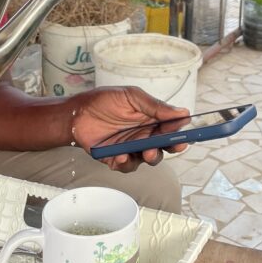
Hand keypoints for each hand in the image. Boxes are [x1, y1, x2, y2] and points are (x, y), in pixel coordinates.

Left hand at [70, 86, 188, 172]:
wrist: (76, 114)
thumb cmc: (103, 101)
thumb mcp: (131, 96)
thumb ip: (155, 106)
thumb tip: (182, 112)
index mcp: (151, 119)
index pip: (172, 126)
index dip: (179, 129)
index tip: (185, 131)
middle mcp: (145, 134)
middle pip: (165, 145)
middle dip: (172, 146)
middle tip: (175, 145)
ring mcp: (133, 148)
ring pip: (150, 158)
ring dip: (152, 156)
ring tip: (147, 152)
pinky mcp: (118, 159)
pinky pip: (128, 165)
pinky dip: (127, 162)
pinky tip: (122, 155)